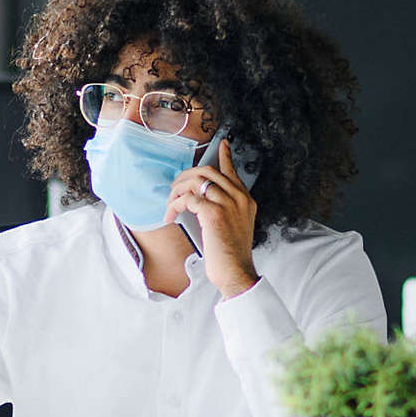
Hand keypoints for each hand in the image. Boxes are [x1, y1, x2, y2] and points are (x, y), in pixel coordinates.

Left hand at [164, 139, 258, 298]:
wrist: (235, 272)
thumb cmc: (230, 254)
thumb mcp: (233, 226)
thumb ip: (223, 208)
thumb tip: (199, 198)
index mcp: (245, 200)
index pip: (232, 171)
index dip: (224, 156)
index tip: (221, 144)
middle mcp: (239, 198)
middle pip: (208, 172)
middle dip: (186, 177)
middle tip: (174, 189)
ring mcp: (228, 204)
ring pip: (196, 182)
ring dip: (177, 192)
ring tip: (170, 204)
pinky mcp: (214, 214)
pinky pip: (188, 199)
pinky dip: (175, 206)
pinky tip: (170, 216)